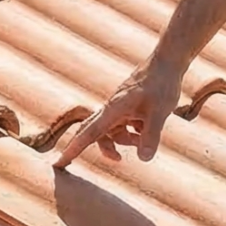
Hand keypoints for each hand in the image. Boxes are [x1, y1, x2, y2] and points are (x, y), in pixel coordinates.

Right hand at [52, 59, 185, 167]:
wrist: (167, 62)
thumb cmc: (162, 84)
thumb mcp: (159, 113)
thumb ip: (150, 137)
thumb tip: (144, 159)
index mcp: (113, 109)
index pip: (88, 134)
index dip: (73, 150)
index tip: (58, 163)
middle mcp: (112, 108)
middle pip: (97, 134)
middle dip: (106, 148)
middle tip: (118, 159)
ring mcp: (119, 107)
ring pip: (115, 131)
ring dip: (129, 138)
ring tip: (147, 135)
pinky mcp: (128, 106)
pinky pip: (125, 124)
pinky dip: (135, 131)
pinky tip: (148, 125)